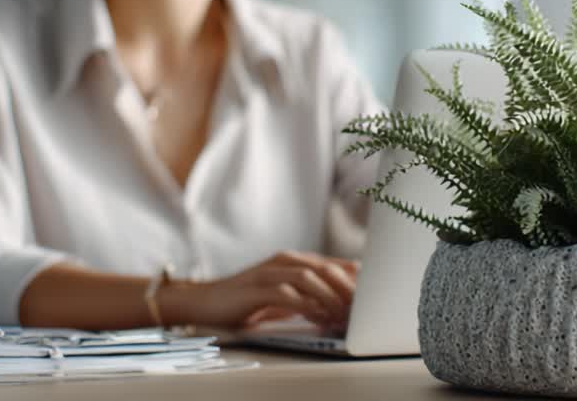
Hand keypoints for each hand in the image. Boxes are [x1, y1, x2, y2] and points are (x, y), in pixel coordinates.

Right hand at [160, 251, 358, 330]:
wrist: (204, 302)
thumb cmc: (247, 301)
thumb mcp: (284, 298)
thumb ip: (310, 297)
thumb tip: (342, 308)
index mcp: (295, 262)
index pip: (334, 265)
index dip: (356, 279)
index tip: (373, 296)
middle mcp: (285, 261)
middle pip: (326, 268)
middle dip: (348, 288)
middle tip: (363, 308)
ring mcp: (269, 272)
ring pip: (309, 277)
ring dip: (330, 296)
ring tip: (343, 314)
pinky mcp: (255, 288)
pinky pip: (286, 293)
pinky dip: (306, 304)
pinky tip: (317, 315)